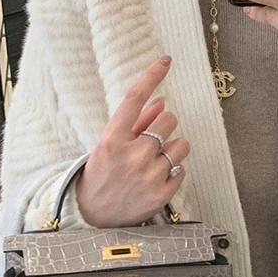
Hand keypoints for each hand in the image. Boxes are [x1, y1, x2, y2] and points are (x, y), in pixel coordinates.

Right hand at [75, 56, 189, 227]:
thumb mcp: (109, 144)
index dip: (152, 76)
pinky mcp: (162, 193)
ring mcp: (148, 175)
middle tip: (151, 140)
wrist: (95, 215)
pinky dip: (174, 171)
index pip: (134, 99)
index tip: (165, 60)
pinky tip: (157, 177)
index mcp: (112, 138)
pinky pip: (183, 169)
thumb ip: (136, 122)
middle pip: (169, 120)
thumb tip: (162, 101)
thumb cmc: (103, 174)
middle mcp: (132, 155)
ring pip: (181, 145)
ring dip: (173, 149)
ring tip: (155, 161)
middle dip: (164, 126)